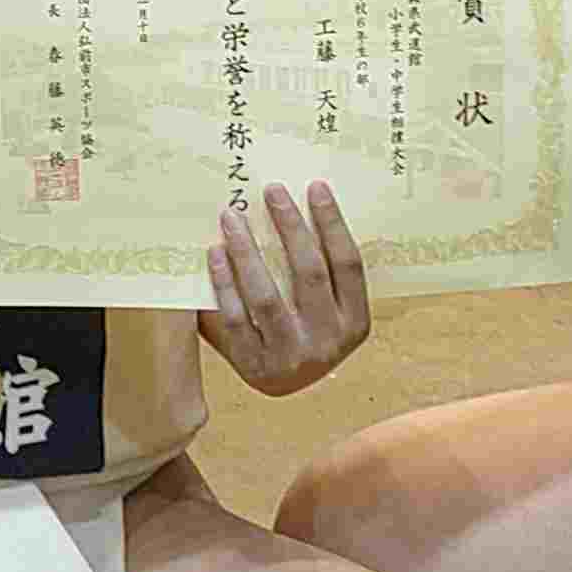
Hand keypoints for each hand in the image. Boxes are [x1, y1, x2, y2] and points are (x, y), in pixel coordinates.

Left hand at [200, 182, 367, 393]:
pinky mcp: (254, 366)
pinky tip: (216, 253)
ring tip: (232, 217)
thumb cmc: (303, 330)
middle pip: (309, 272)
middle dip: (290, 226)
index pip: (348, 264)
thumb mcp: (327, 306)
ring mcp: (291, 357)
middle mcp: (328, 341)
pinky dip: (224, 283)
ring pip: (267, 296)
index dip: (333, 223)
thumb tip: (294, 202)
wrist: (282, 384)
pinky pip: (236, 317)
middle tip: (271, 191)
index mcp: (355, 322)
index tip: (315, 187)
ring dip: (248, 251)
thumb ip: (320, 266)